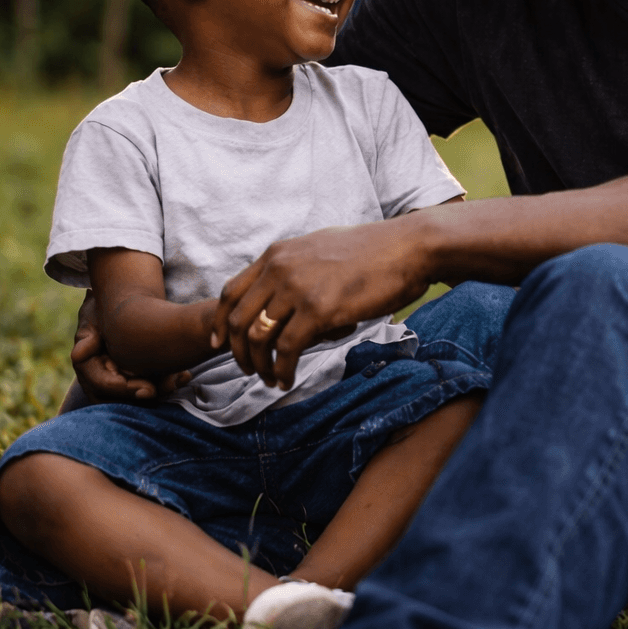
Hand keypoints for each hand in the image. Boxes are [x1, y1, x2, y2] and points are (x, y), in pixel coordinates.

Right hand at [70, 290, 189, 403]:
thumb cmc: (102, 313)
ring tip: (181, 378)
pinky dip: (169, 383)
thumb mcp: (93, 319)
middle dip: (148, 396)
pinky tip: (185, 375)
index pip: (103, 388)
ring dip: (162, 390)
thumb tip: (77, 354)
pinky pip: (153, 389)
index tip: (148, 389)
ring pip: (140, 397)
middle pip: (124, 400)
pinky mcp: (138, 380)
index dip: (125, 390)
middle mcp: (103, 381)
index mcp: (89, 369)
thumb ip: (87, 337)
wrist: (119, 309)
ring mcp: (121, 382)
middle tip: (170, 386)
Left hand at [213, 217, 431, 390]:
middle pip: (238, 319)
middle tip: (248, 370)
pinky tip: (288, 379)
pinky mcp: (320, 310)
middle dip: (237, 352)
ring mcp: (298, 289)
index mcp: (277, 254)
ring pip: (258, 337)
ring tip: (271, 380)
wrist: (406, 247)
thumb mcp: (320, 247)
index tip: (221, 344)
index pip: (230, 292)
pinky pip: (288, 349)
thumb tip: (284, 286)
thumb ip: (294, 265)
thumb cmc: (372, 250)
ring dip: (260, 366)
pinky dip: (283, 370)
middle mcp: (280, 269)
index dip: (221, 322)